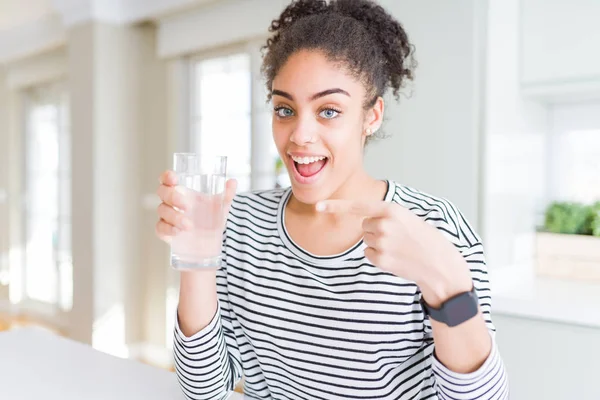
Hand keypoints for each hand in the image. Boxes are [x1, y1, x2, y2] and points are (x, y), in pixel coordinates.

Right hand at [155, 170, 236, 242]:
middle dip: (172, 196)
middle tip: (186, 205)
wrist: (212, 242)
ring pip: (162, 211)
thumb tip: (233, 182)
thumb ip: (227, 194)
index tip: (173, 178)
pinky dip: (167, 229)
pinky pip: (160, 228)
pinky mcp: (166, 232)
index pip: (168, 180)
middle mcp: (173, 203)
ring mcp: (168, 217)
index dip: (166, 176)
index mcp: (183, 192)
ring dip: (174, 217)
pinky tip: (178, 232)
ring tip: (189, 225)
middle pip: (162, 192)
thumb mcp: (222, 206)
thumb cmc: (213, 219)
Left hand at [316, 199, 472, 306]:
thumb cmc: (423, 238)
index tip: (317, 206)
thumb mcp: (406, 217)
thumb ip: (384, 215)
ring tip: (399, 247)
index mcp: (391, 209)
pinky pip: (369, 254)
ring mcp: (381, 242)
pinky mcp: (381, 259)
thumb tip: (363, 222)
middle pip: (364, 225)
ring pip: (366, 240)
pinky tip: (396, 257)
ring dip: (378, 244)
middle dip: (376, 230)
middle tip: (398, 236)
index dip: (335, 206)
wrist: (438, 263)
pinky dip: (379, 257)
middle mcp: (383, 224)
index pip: (357, 206)